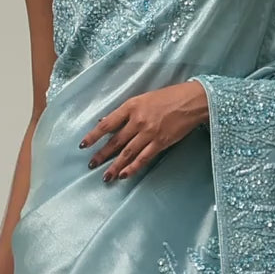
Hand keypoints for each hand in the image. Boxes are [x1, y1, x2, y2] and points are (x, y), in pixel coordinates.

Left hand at [79, 81, 208, 181]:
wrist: (191, 101)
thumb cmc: (167, 97)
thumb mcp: (142, 99)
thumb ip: (124, 112)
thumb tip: (105, 122)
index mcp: (131, 107)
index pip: (107, 124)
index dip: (94, 135)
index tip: (84, 145)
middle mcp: (138, 121)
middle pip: (115, 141)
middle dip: (101, 155)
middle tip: (91, 165)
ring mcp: (149, 133)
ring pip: (127, 153)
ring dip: (114, 166)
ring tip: (105, 176)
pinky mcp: (160, 143)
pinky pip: (143, 158)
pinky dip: (132, 168)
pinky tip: (124, 175)